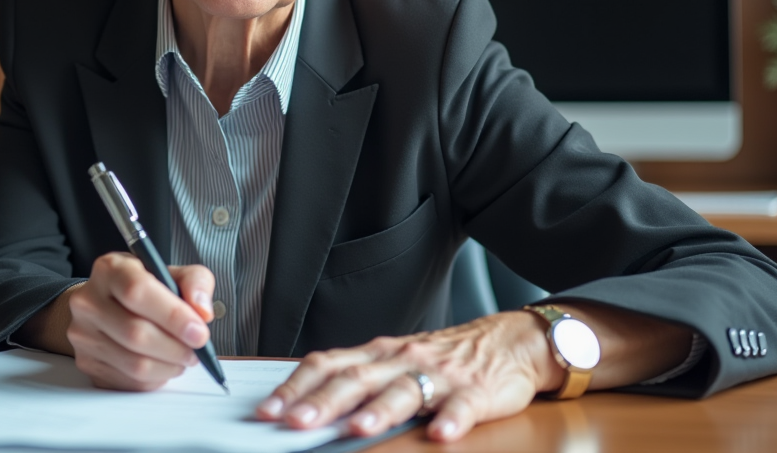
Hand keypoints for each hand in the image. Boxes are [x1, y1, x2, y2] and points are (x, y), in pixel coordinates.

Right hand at [28, 253, 215, 390]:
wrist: (103, 304)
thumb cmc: (142, 288)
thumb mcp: (171, 272)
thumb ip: (195, 283)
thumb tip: (202, 312)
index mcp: (111, 270)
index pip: (138, 292)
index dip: (173, 315)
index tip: (199, 331)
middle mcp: (89, 301)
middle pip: (136, 333)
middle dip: (176, 347)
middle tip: (197, 349)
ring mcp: (83, 335)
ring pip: (134, 364)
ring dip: (169, 366)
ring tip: (182, 357)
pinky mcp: (86, 362)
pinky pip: (128, 382)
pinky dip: (155, 379)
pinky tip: (163, 365)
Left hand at [255, 312, 560, 442]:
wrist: (509, 342)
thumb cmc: (444, 357)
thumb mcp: (394, 361)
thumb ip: (356, 380)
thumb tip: (304, 405)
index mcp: (378, 354)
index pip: (328, 365)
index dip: (296, 387)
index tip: (267, 410)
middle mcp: (402, 359)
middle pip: (357, 379)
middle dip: (324, 401)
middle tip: (295, 422)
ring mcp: (439, 374)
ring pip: (405, 389)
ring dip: (380, 409)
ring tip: (359, 427)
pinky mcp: (475, 391)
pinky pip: (462, 405)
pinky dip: (451, 418)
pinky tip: (441, 434)